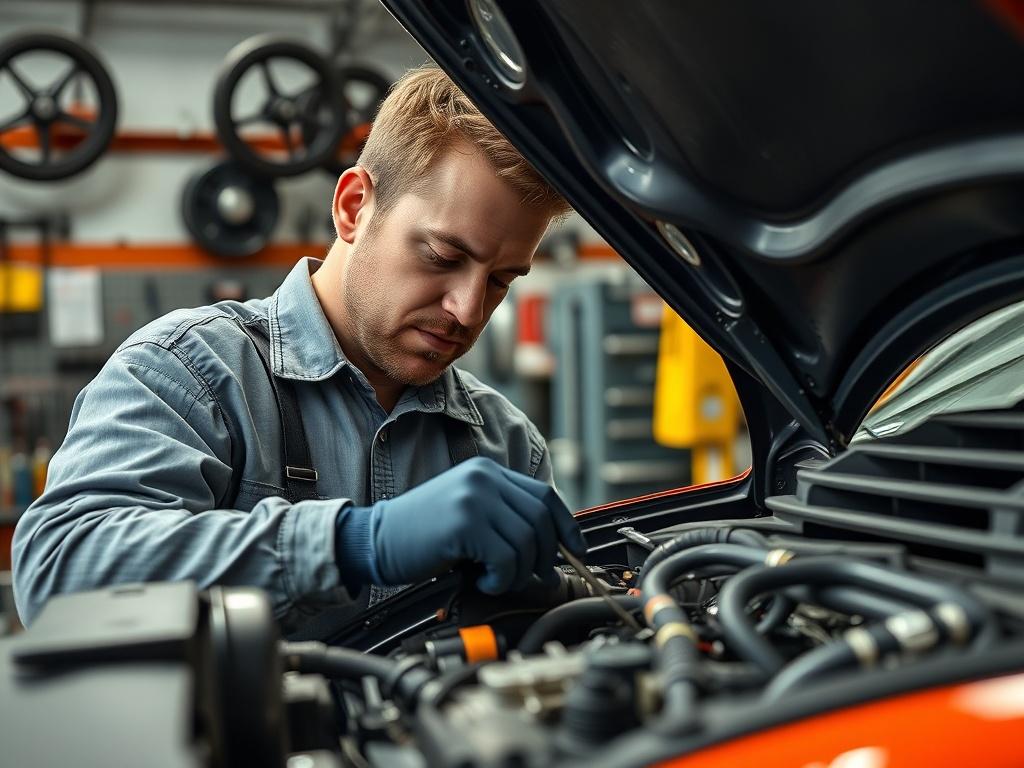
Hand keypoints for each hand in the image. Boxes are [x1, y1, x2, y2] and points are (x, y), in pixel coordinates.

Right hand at [367, 456, 585, 593]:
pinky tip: (483, 580)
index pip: (545, 496)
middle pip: (541, 519)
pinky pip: (506, 558)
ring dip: (518, 572)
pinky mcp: (465, 523)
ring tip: (496, 578)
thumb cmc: (422, 535)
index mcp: (487, 471)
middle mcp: (484, 478)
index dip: (567, 527)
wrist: (375, 540)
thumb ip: (505, 519)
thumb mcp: (468, 514)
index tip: (576, 551)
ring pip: (527, 542)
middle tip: (533, 578)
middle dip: (544, 556)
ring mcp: (474, 498)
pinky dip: (501, 579)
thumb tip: (552, 553)